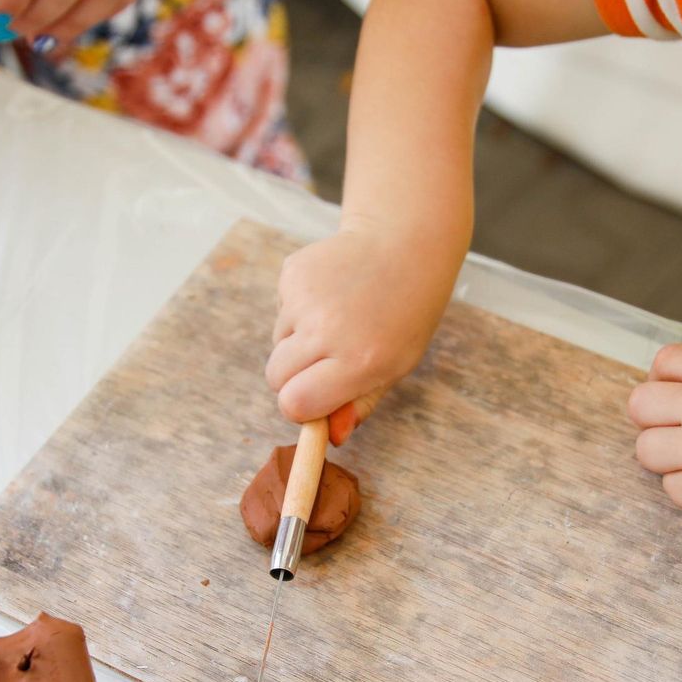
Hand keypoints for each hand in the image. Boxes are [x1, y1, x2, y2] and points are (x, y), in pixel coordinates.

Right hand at [267, 230, 458, 443]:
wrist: (403, 245)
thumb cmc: (405, 314)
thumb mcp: (396, 365)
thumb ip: (361, 404)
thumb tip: (331, 436)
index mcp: (359, 361)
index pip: (295, 404)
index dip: (299, 407)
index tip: (313, 399)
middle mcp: (327, 330)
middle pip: (276, 377)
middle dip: (293, 377)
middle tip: (326, 359)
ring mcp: (305, 299)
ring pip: (277, 342)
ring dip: (298, 340)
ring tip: (337, 318)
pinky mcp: (292, 274)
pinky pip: (280, 311)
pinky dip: (298, 310)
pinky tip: (330, 295)